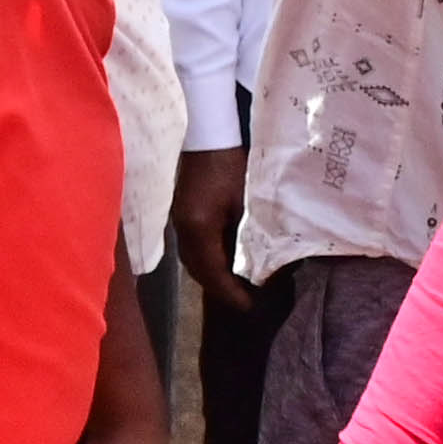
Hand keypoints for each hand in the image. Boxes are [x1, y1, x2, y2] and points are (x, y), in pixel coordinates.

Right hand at [172, 145, 253, 310]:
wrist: (206, 138)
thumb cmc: (230, 167)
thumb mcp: (246, 203)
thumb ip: (250, 236)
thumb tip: (263, 263)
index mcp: (199, 229)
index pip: (213, 272)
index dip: (230, 292)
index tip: (248, 306)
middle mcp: (184, 231)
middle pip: (198, 271)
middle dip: (220, 289)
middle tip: (244, 299)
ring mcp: (179, 223)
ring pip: (192, 262)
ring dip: (212, 276)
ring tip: (235, 283)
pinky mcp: (181, 216)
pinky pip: (192, 249)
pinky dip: (206, 261)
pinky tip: (223, 260)